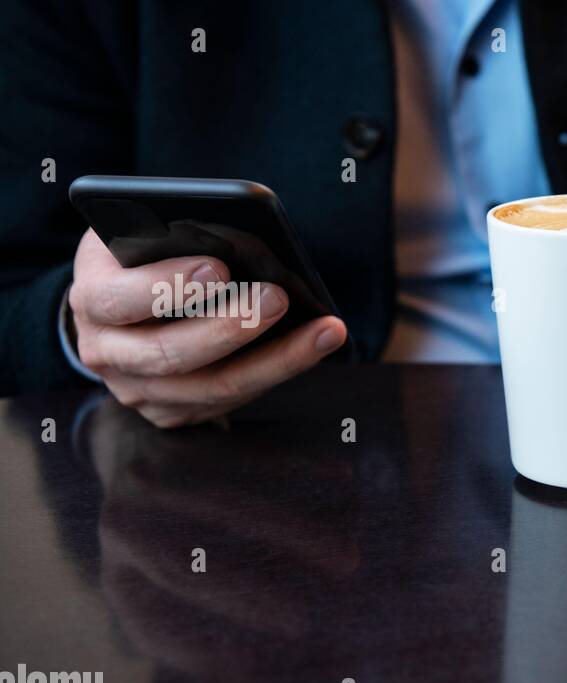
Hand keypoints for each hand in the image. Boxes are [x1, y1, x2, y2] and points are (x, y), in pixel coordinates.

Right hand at [68, 228, 346, 427]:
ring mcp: (139, 392)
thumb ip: (165, 237)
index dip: (170, 285)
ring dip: (277, 359)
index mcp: (91, 301)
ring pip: (214, 388)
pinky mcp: (172, 414)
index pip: (122, 298)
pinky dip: (279, 372)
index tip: (219, 266)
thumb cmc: (136, 259)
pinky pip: (233, 401)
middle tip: (280, 296)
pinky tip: (317, 347)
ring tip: (325, 330)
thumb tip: (230, 241)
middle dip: (231, 326)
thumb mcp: (135, 234)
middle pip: (172, 353)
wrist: (115, 311)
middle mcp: (107, 354)